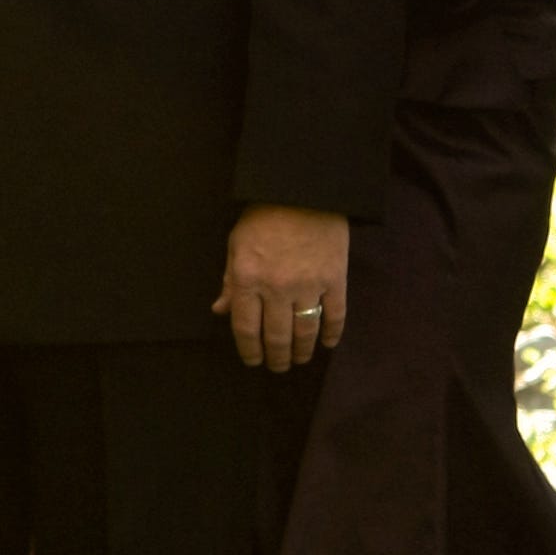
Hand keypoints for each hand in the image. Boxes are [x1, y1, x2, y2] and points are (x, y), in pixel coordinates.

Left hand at [214, 203, 349, 369]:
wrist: (304, 188)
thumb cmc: (264, 215)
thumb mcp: (236, 244)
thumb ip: (230, 280)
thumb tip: (221, 310)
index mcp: (247, 279)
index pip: (245, 328)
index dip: (249, 351)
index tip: (253, 360)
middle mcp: (276, 288)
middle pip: (276, 336)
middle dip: (276, 358)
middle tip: (278, 366)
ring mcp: (308, 285)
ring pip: (305, 332)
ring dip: (301, 351)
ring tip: (299, 359)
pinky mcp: (335, 279)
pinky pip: (334, 315)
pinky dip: (331, 334)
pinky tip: (327, 343)